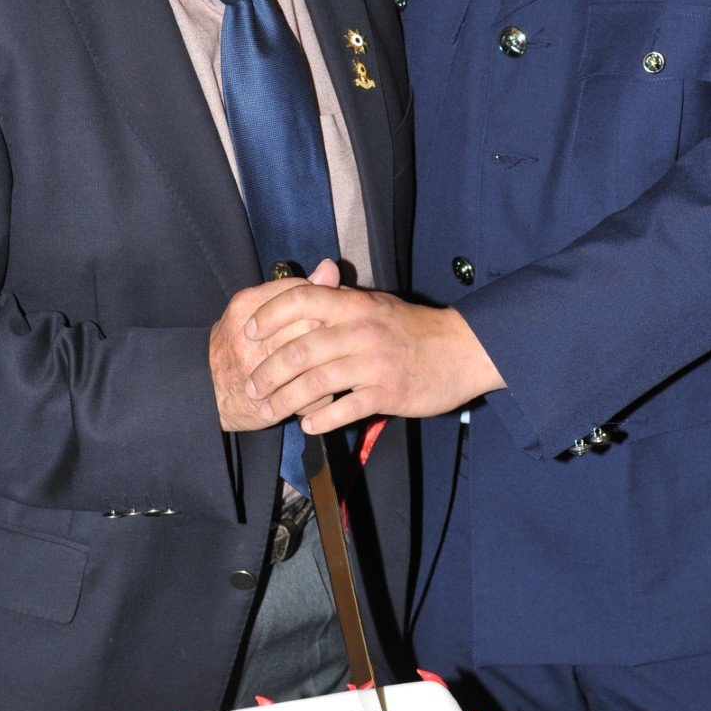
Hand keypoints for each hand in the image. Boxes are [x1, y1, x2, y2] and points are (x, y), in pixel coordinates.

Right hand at [209, 262, 341, 431]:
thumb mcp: (257, 306)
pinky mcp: (271, 402)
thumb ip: (294, 288)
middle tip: (334, 338)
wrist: (205, 388)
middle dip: (330, 333)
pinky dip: (323, 393)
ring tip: (330, 361)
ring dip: (330, 363)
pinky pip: (313, 395)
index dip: (322, 305)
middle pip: (311, 326)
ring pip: (316, 362)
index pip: (302, 295)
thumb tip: (330, 268)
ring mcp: (259, 372)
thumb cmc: (235, 341)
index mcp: (247, 306)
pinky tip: (319, 389)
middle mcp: (252, 338)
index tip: (325, 313)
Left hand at [241, 284, 504, 435]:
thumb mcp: (375, 304)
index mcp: (355, 304)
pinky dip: (321, 419)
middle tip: (250, 384)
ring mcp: (374, 362)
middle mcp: (361, 330)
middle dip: (268, 370)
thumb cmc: (413, 328)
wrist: (462, 350)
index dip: (270, 313)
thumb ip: (339, 299)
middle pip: (301, 348)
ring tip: (270, 410)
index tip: (248, 330)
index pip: (302, 298)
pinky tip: (307, 425)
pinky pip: (345, 409)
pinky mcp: (388, 392)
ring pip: (317, 382)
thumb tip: (304, 286)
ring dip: (286, 399)